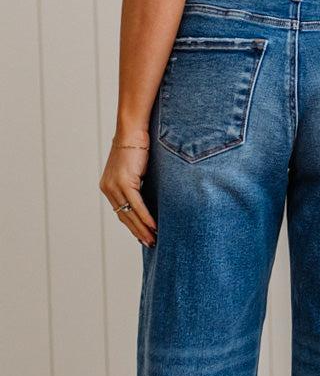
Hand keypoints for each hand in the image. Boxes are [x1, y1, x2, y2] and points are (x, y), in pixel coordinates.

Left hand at [99, 131, 156, 246]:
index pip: (121, 213)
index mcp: (108, 187)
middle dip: (138, 232)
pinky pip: (136, 206)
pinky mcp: (124, 182)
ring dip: (143, 229)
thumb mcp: (135, 172)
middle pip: (124, 217)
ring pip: (130, 214)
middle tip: (150, 244)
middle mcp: (108, 188)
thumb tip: (148, 203)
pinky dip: (146, 218)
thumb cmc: (137, 149)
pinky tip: (154, 227)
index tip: (143, 237)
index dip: (133, 227)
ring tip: (154, 239)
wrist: (133, 131)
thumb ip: (137, 188)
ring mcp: (115, 186)